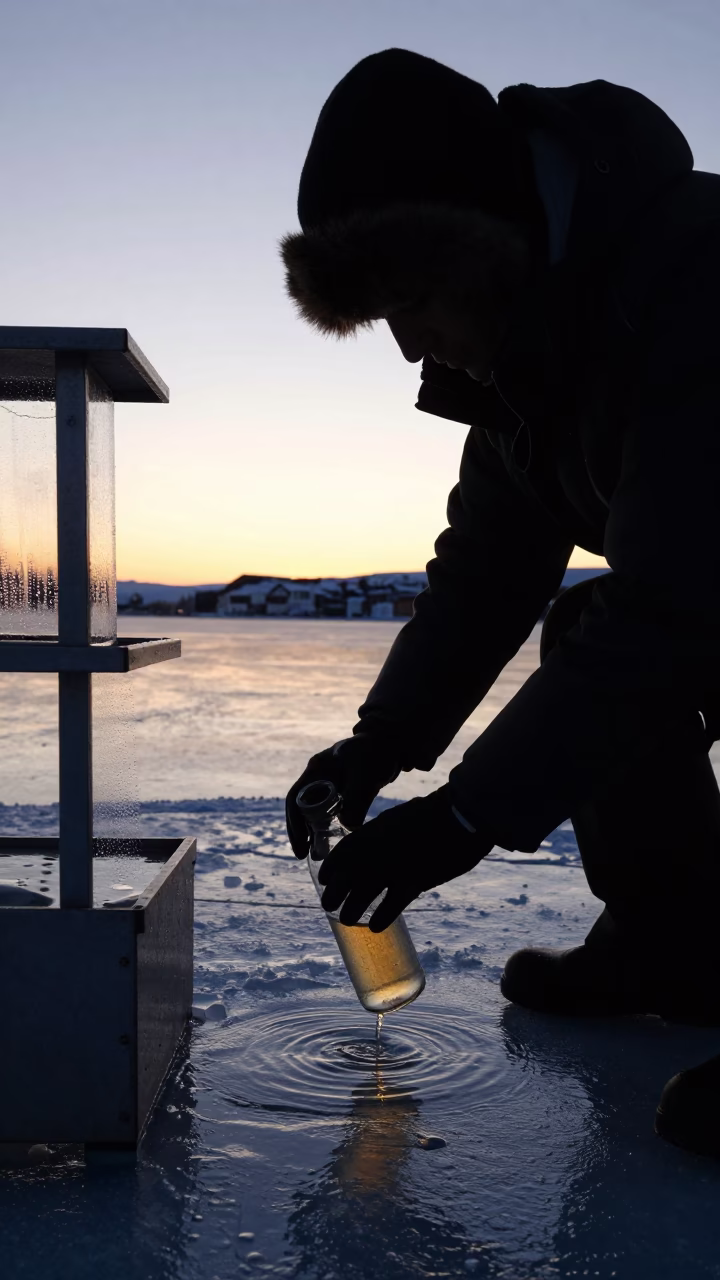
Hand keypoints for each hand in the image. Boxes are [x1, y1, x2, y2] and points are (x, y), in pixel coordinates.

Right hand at [285, 732, 400, 857]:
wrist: (393, 743)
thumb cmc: (376, 753)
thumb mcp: (364, 775)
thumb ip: (356, 799)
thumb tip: (348, 828)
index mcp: (316, 768)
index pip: (295, 798)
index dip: (294, 823)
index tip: (300, 844)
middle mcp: (318, 777)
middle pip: (301, 807)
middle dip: (300, 831)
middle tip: (302, 854)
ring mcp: (330, 784)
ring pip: (315, 811)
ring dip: (313, 831)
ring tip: (315, 854)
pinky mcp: (344, 791)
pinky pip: (331, 812)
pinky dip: (330, 827)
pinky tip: (334, 843)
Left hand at [317, 785, 492, 930]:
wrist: (460, 815)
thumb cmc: (434, 813)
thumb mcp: (400, 816)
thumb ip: (385, 831)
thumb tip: (377, 843)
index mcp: (374, 831)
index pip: (342, 853)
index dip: (330, 867)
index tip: (325, 878)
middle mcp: (377, 850)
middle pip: (345, 878)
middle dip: (334, 893)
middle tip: (328, 905)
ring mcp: (394, 868)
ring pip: (362, 895)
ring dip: (351, 910)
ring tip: (347, 919)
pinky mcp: (414, 882)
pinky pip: (391, 906)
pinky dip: (381, 918)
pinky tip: (375, 926)